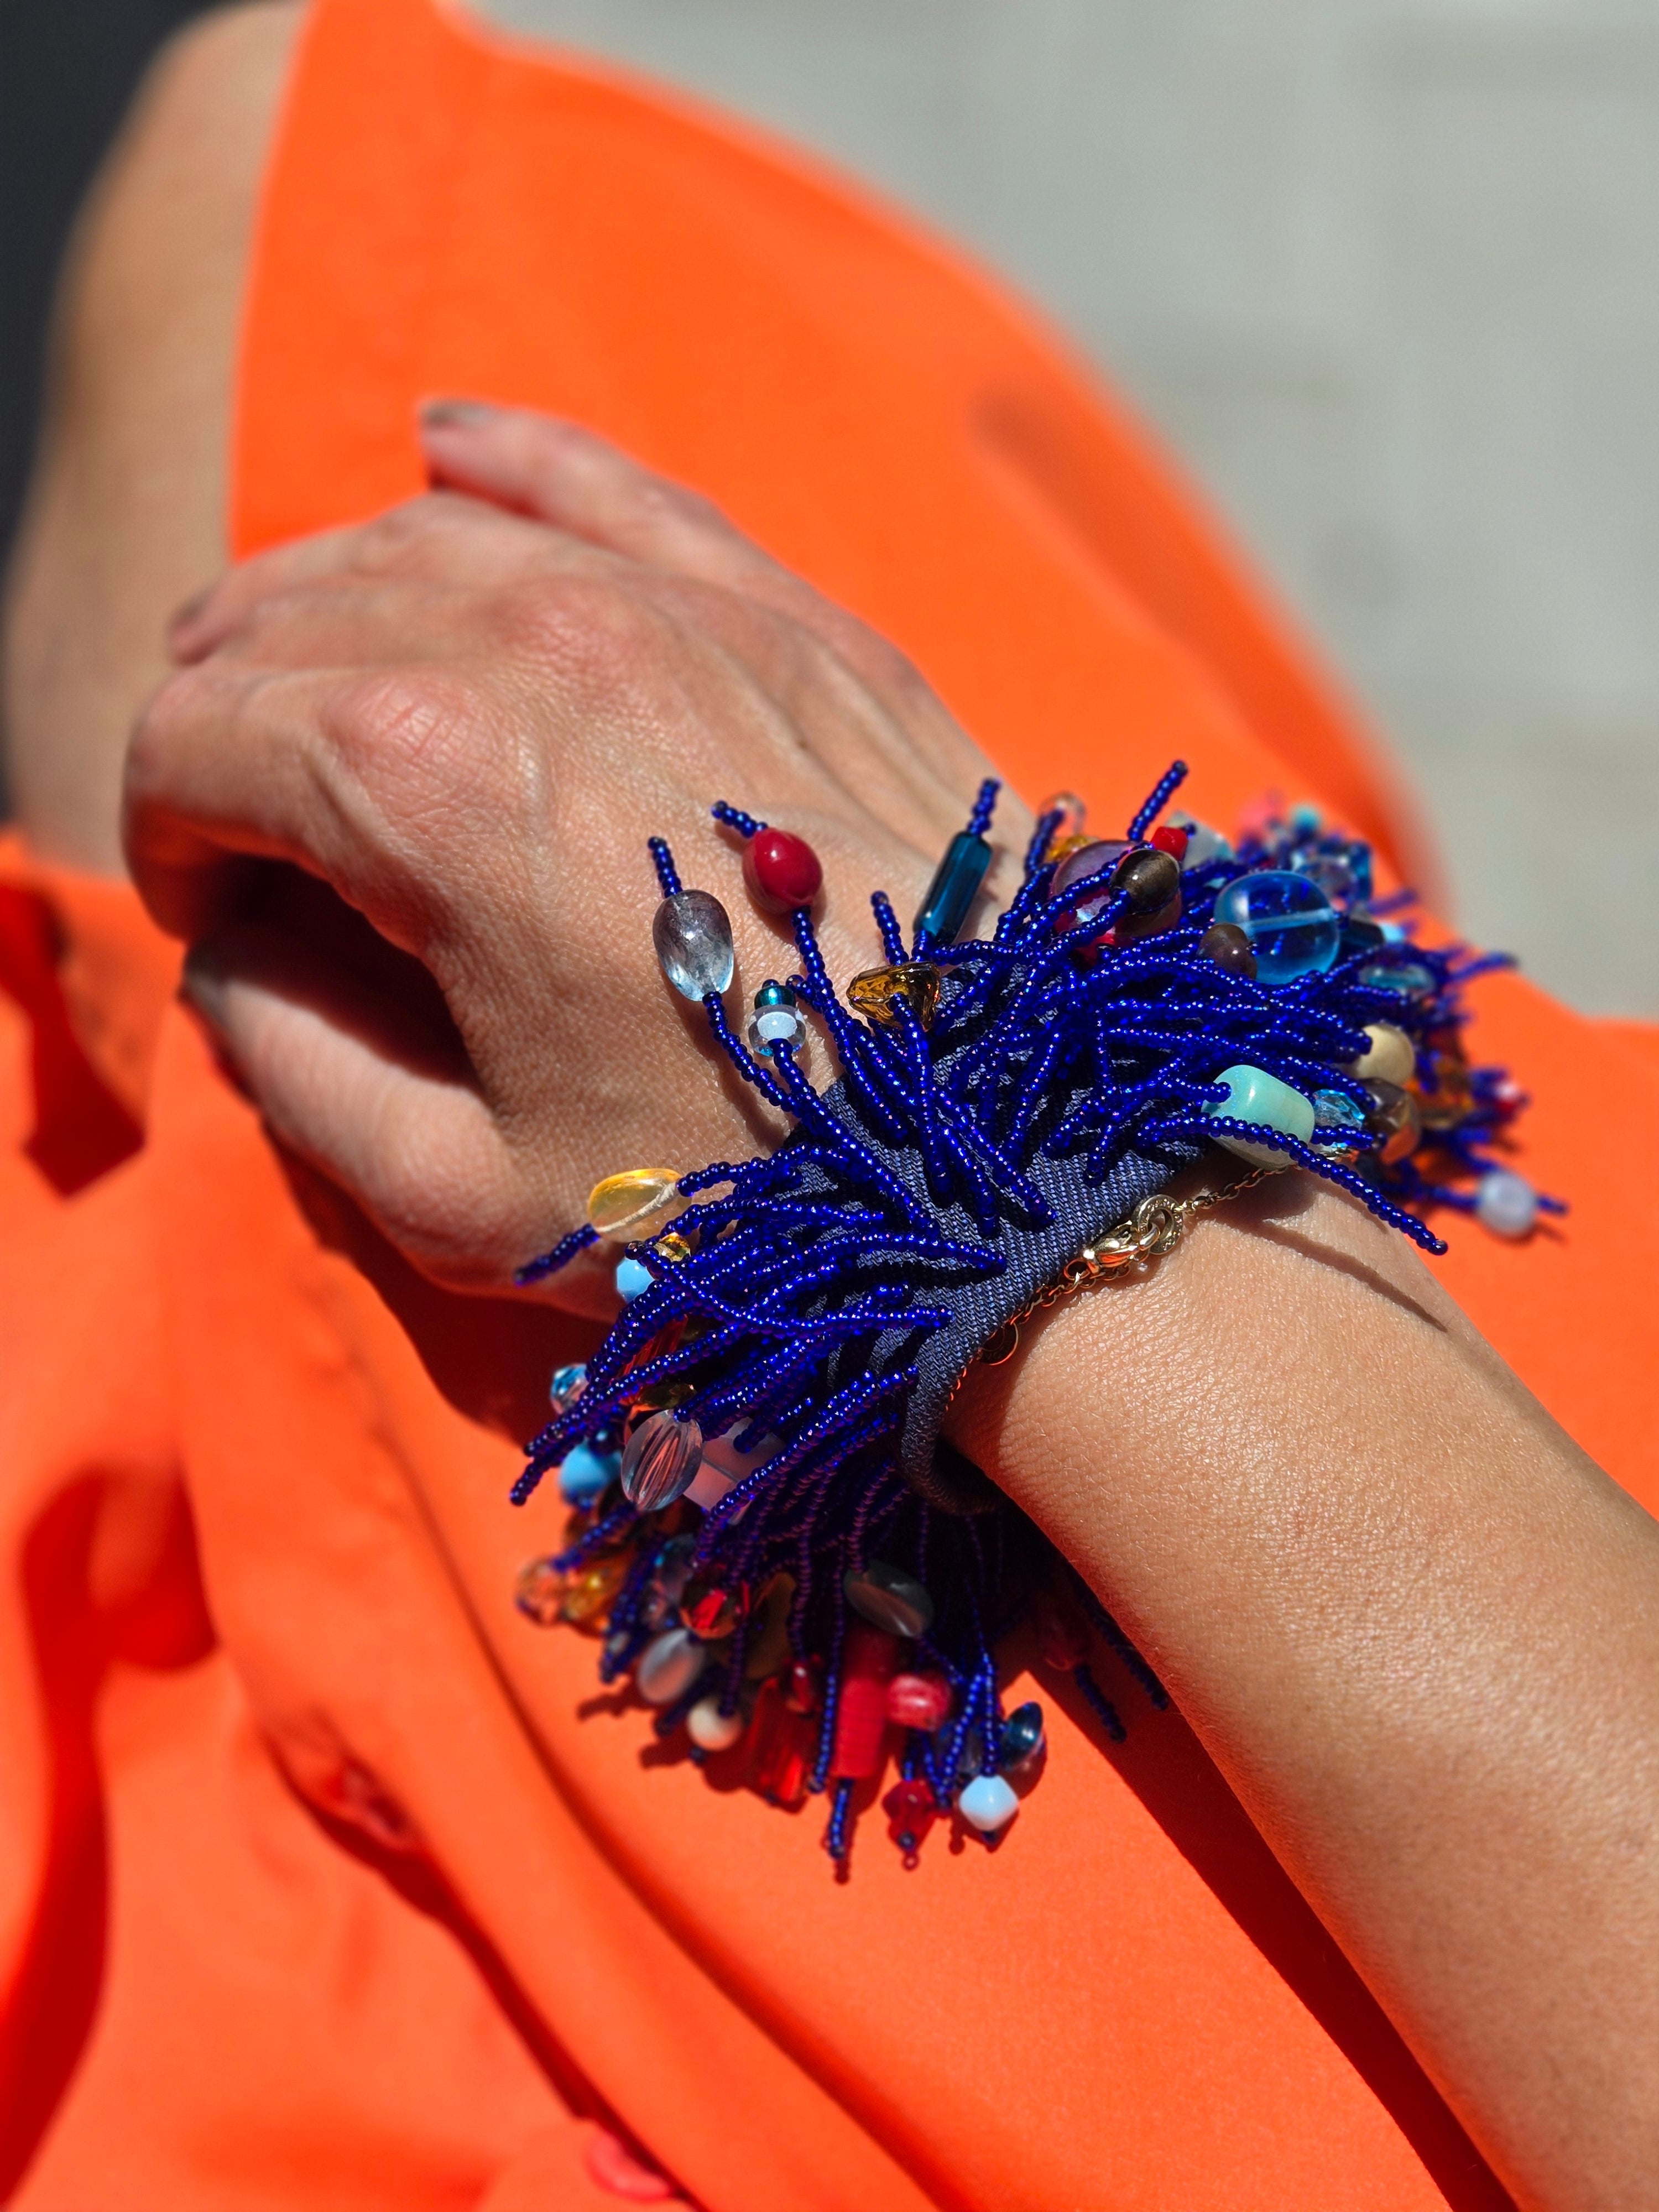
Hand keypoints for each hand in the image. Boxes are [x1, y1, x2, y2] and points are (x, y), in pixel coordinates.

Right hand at [124, 404, 1028, 1299]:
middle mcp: (530, 644)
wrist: (1014, 1130)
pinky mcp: (780, 611)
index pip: (196, 739)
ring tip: (310, 678)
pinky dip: (502, 461)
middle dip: (230, 712)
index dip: (167, 831)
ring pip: (419, 537)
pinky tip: (445, 451)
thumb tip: (240, 954)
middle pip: (285, 617)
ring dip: (328, 602)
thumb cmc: (744, 1179)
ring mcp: (669, 606)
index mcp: (423, 781)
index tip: (211, 910)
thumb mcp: (463, 1192)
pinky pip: (601, 482)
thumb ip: (296, 1068)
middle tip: (251, 817)